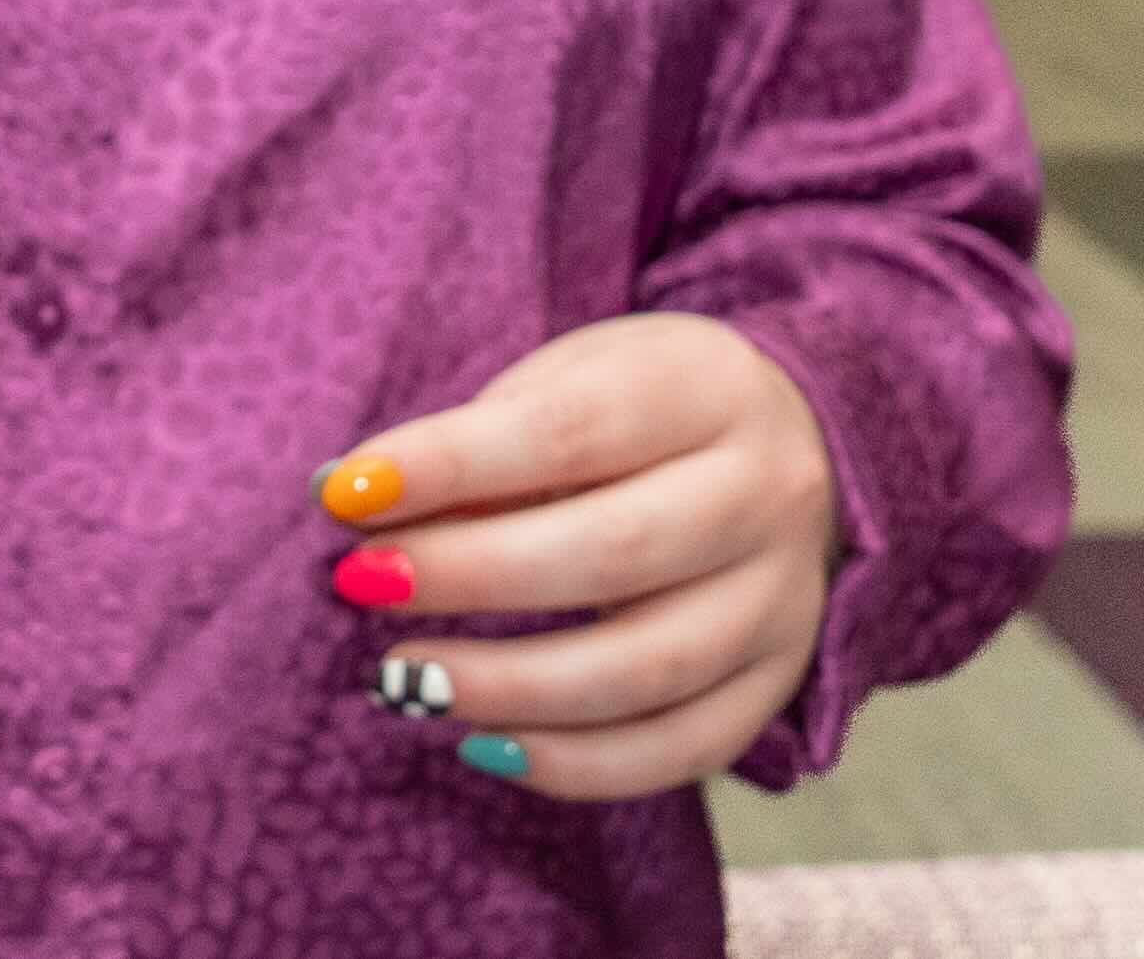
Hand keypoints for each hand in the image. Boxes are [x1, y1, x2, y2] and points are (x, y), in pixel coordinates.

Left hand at [316, 313, 840, 798]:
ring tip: (401, 680)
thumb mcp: (572, 379)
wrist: (802, 443)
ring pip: (648, 669)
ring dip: (508, 687)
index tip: (342, 494)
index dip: (450, 465)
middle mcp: (763, 494)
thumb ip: (480, 441)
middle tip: (360, 583)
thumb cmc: (641, 408)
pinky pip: (681, 750)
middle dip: (469, 575)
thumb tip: (348, 498)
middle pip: (614, 553)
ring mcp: (782, 601)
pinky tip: (485, 745)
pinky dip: (576, 763)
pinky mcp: (777, 685)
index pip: (569, 431)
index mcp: (705, 388)